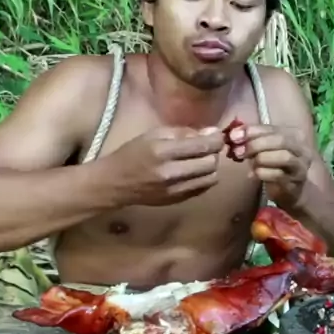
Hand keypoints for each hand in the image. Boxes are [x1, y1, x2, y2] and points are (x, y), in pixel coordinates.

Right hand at [106, 126, 223, 205]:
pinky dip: (204, 178)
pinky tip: (195, 172)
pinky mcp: (177, 200)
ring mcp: (175, 190)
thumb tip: (211, 133)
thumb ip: (183, 133)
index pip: (202, 146)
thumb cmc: (133, 153)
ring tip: (201, 160)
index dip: (216, 140)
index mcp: (163, 152)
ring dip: (211, 167)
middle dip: (214, 153)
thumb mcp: (154, 134)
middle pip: (210, 163)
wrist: (114, 183)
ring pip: (211, 178)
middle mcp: (171, 173)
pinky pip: (203, 188)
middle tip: (207, 147)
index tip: (218, 135)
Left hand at [227, 123, 311, 206]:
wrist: (291, 190)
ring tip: (249, 164)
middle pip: (281, 140)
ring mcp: (301, 166)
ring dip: (261, 159)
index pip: (272, 128)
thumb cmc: (275, 165)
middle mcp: (302, 148)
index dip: (252, 131)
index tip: (234, 136)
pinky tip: (253, 175)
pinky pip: (279, 175)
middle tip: (239, 152)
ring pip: (284, 157)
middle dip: (256, 145)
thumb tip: (235, 134)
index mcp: (294, 135)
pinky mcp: (296, 182)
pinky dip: (263, 173)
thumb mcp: (264, 148)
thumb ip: (252, 139)